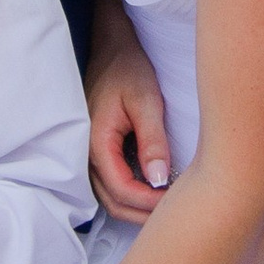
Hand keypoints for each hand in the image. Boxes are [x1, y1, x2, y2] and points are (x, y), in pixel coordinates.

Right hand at [85, 0, 173, 219]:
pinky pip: (110, 185)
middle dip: (144, 213)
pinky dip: (131, 195)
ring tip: (168, 204)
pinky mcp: (97, 153)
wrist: (110, 49)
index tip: (177, 200)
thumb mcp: (145, 101)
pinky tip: (154, 190)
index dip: (150, 202)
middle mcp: (87, 155)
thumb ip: (152, 142)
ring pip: (110, 198)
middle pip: (113, 202)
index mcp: (97, 142)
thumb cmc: (127, 69)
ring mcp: (88, 156)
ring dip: (137, 207)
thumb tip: (160, 181)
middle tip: (176, 210)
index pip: (122, 190)